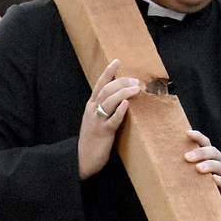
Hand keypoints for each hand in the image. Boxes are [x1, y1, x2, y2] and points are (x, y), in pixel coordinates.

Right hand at [78, 59, 139, 179]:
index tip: (117, 61)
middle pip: (106, 90)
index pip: (99, 84)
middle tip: (135, 80)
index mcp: (91, 105)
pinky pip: (112, 120)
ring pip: (108, 102)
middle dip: (120, 82)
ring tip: (135, 88)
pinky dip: (120, 111)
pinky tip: (126, 104)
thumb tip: (121, 97)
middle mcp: (93, 110)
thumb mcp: (96, 118)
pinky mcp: (104, 133)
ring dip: (123, 93)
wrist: (84, 159)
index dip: (108, 72)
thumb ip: (105, 107)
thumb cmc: (93, 138)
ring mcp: (97, 121)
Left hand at [184, 129, 220, 220]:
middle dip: (200, 152)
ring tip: (198, 168)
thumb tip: (160, 169)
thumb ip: (188, 171)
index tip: (187, 133)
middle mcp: (220, 162)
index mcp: (211, 158)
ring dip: (209, 165)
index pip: (205, 143)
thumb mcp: (200, 177)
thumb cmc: (210, 188)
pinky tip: (213, 180)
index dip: (198, 137)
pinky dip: (220, 180)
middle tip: (186, 157)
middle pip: (213, 152)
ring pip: (220, 165)